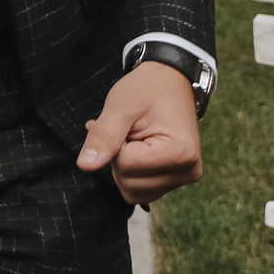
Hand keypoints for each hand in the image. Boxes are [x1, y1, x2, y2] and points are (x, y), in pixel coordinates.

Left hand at [76, 62, 203, 205]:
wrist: (169, 81)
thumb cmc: (147, 89)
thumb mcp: (120, 107)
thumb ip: (103, 137)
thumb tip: (85, 166)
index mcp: (180, 152)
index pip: (126, 165)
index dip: (115, 144)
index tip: (126, 124)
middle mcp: (188, 170)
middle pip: (129, 184)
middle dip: (119, 157)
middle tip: (129, 130)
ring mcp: (184, 177)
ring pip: (133, 192)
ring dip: (124, 166)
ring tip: (133, 137)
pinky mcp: (176, 179)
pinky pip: (140, 191)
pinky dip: (131, 172)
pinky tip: (135, 148)